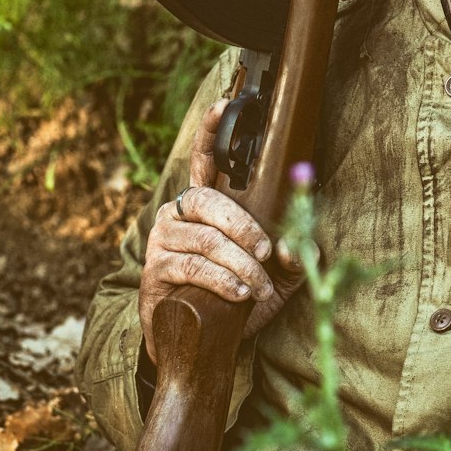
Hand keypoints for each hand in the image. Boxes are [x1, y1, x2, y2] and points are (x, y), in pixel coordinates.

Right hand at [139, 97, 304, 363]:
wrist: (199, 347)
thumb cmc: (238, 299)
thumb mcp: (276, 277)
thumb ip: (293, 258)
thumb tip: (296, 247)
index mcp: (208, 204)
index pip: (205, 158)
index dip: (211, 130)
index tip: (224, 103)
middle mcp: (180, 212)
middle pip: (210, 200)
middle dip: (243, 224)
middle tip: (266, 251)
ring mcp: (163, 239)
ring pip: (205, 239)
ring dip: (238, 264)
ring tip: (258, 287)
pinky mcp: (154, 271)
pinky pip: (191, 266)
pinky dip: (221, 280)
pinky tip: (239, 295)